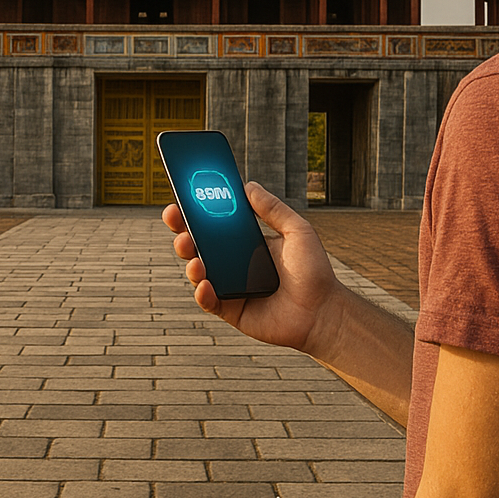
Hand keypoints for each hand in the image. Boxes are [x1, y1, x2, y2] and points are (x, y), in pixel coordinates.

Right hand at [163, 181, 348, 355]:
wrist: (323, 312)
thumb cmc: (314, 273)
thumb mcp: (297, 231)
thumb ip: (273, 209)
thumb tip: (249, 186)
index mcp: (247, 243)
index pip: (215, 224)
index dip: (197, 211)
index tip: (183, 197)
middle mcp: (234, 264)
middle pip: (199, 245)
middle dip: (182, 231)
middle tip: (175, 219)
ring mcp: (230, 287)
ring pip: (198, 271)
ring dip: (189, 260)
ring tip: (192, 254)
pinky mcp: (231, 310)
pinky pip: (208, 301)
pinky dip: (202, 292)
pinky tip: (205, 283)